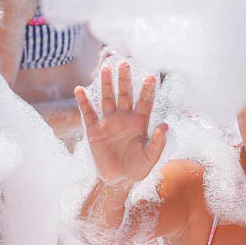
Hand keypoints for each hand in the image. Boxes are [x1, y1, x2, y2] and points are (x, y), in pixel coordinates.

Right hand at [74, 61, 167, 186]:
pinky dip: (84, 102)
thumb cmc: (137, 169)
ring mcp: (109, 122)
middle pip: (125, 95)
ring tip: (105, 69)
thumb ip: (158, 142)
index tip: (151, 76)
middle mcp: (124, 118)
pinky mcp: (94, 130)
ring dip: (106, 85)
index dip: (147, 90)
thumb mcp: (150, 158)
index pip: (145, 102)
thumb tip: (165, 125)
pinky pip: (88, 113)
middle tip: (124, 64)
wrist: (117, 181)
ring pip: (107, 99)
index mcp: (140, 122)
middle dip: (125, 80)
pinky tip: (80, 89)